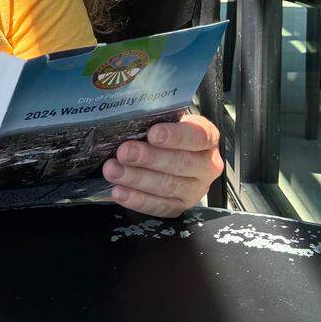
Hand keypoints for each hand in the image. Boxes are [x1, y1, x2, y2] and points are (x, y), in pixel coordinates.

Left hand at [102, 114, 223, 217]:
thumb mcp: (164, 119)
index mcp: (207, 138)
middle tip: (124, 153)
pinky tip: (119, 191)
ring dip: (136, 178)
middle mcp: (206, 165)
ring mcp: (195, 189)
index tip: (153, 133)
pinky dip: (136, 199)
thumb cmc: (165, 133)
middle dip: (149, 158)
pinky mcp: (180, 206)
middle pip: (180, 163)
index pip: (197, 136)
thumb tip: (126, 114)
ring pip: (167, 186)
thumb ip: (153, 117)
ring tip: (113, 170)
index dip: (175, 136)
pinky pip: (159, 206)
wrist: (169, 153)